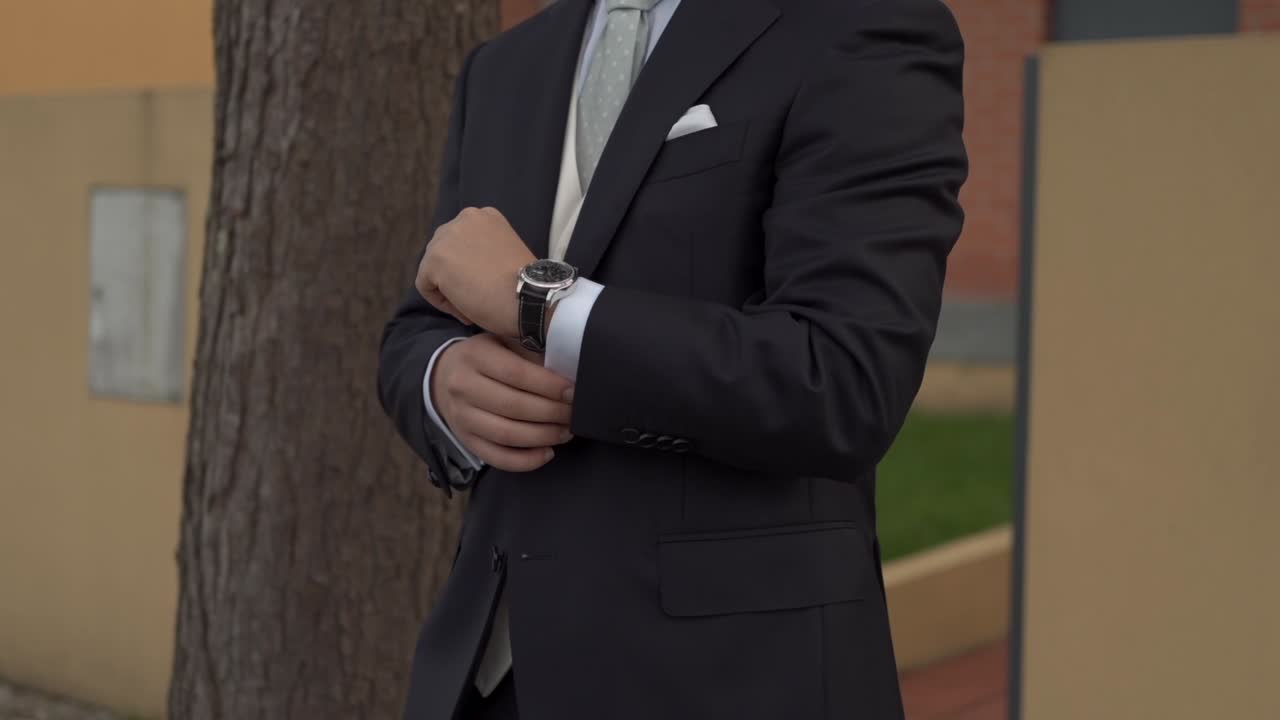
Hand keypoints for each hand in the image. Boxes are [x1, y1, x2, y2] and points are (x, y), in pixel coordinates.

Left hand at [417, 207, 533, 337]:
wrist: (530, 298)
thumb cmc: (525, 284)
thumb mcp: (504, 250)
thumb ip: (482, 249)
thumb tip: (462, 267)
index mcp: (484, 215)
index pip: (461, 241)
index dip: (469, 266)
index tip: (486, 283)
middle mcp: (463, 218)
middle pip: (444, 251)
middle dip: (455, 274)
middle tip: (476, 295)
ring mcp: (446, 237)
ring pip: (433, 268)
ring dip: (448, 288)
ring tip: (473, 303)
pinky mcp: (434, 260)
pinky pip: (426, 286)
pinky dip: (442, 302)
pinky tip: (465, 309)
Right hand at [432, 334, 574, 471]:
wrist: (447, 376)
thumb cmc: (490, 357)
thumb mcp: (506, 342)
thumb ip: (532, 354)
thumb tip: (570, 373)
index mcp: (475, 355)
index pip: (516, 373)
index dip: (549, 385)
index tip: (573, 392)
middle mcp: (463, 386)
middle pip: (513, 406)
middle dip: (551, 413)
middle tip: (575, 414)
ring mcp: (461, 417)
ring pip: (506, 434)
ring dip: (543, 437)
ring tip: (566, 432)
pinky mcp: (465, 440)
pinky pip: (497, 457)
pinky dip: (525, 461)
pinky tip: (548, 453)